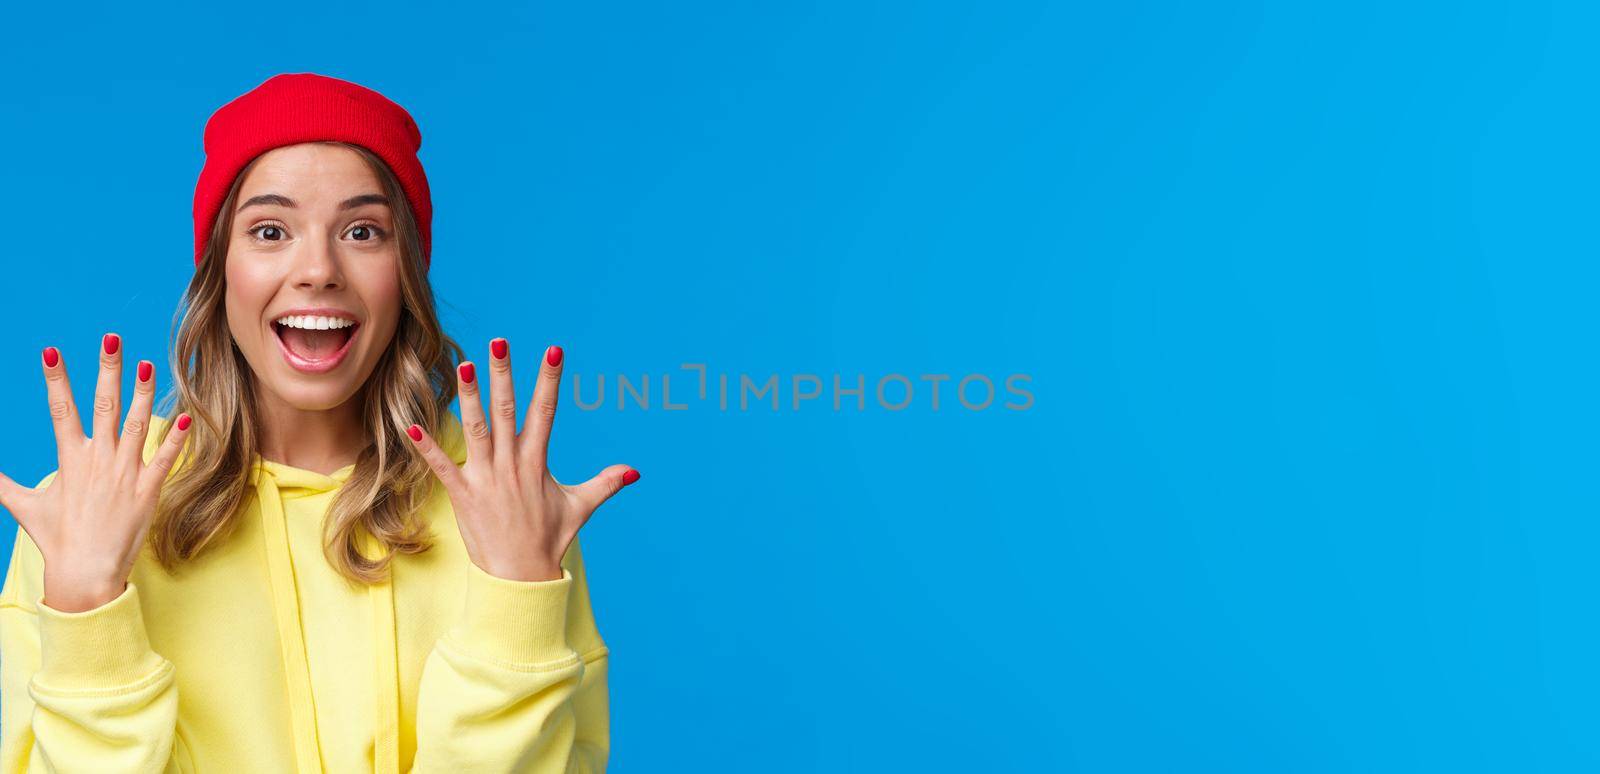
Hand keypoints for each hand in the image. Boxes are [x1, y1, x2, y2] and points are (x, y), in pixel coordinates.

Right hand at [0, 334, 191, 611]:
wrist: (85, 573)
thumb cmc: (57, 540)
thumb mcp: (24, 506)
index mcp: (70, 460)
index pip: (61, 410)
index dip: (57, 380)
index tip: (52, 350)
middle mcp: (98, 460)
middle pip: (104, 407)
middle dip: (107, 370)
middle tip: (112, 338)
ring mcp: (125, 474)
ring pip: (136, 425)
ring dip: (143, 393)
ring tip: (149, 364)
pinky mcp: (148, 490)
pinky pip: (165, 458)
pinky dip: (176, 438)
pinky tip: (187, 416)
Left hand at [405, 339, 637, 581]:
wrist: (521, 576)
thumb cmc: (549, 539)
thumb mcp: (581, 507)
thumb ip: (606, 484)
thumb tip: (635, 472)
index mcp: (538, 462)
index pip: (546, 412)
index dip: (550, 380)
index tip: (553, 351)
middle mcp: (512, 465)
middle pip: (508, 411)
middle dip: (504, 375)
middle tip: (499, 343)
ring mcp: (486, 479)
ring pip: (477, 430)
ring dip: (469, 398)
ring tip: (464, 365)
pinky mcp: (464, 495)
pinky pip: (441, 466)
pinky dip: (426, 446)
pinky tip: (411, 424)